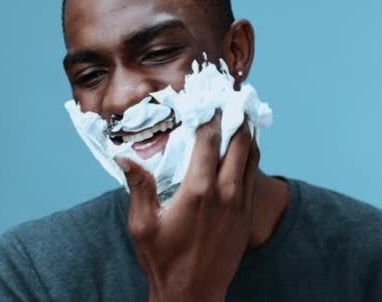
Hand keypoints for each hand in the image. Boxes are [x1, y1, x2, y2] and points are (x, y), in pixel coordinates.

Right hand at [115, 112, 258, 301]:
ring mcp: (241, 202)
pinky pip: (256, 174)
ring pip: (252, 155)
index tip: (208, 99)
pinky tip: (247, 145)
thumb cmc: (164, 260)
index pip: (209, 140)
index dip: (210, 115)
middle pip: (238, 141)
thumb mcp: (143, 225)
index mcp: (198, 190)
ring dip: (248, 132)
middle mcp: (225, 191)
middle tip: (231, 98)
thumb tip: (125, 157)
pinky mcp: (248, 213)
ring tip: (243, 113)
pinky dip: (253, 154)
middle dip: (234, 116)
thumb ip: (139, 187)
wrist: (194, 293)